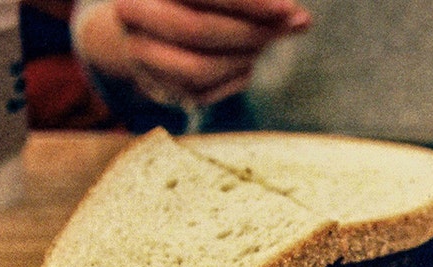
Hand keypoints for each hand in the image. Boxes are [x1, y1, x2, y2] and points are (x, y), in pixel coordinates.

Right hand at [80, 0, 311, 106]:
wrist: (152, 28)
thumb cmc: (198, 1)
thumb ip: (254, 2)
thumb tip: (301, 19)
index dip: (248, 2)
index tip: (288, 8)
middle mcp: (132, 16)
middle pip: (197, 31)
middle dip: (250, 33)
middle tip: (285, 27)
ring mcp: (140, 55)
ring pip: (200, 68)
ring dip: (244, 58)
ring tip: (264, 42)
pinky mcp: (160, 87)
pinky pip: (206, 92)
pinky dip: (237, 77)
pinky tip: (246, 61)